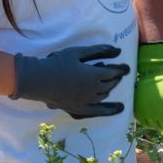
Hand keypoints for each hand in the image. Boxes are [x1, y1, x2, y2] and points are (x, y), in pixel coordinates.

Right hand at [11, 44, 128, 118]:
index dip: (121, 69)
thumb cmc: (56, 63)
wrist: (37, 80)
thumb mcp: (77, 52)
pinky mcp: (79, 109)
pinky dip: (110, 110)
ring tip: (108, 82)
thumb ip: (99, 51)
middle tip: (116, 73)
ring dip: (109, 88)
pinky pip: (98, 111)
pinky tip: (120, 109)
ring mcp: (87, 102)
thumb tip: (118, 51)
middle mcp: (93, 91)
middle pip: (110, 84)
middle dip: (115, 78)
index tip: (126, 67)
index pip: (113, 73)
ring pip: (104, 95)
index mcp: (94, 76)